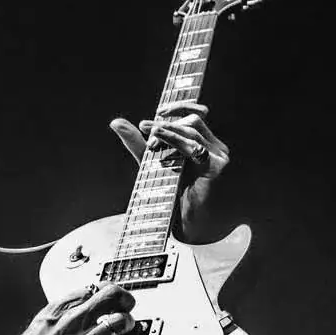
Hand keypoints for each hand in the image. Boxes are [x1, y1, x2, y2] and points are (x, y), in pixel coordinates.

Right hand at [0, 282, 167, 334]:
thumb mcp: (40, 322)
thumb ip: (62, 308)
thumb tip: (84, 297)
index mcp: (59, 310)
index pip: (90, 289)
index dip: (105, 290)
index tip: (112, 296)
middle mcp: (71, 323)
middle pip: (108, 297)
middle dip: (124, 298)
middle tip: (128, 305)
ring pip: (117, 324)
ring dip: (129, 324)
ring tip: (130, 328)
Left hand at [109, 100, 229, 240]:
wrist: (188, 228)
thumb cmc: (171, 199)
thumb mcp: (151, 165)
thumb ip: (137, 144)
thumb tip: (116, 122)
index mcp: (205, 144)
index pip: (198, 114)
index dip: (181, 106)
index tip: (159, 110)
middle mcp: (215, 148)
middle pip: (193, 121)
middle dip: (166, 123)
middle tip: (144, 128)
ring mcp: (219, 156)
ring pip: (193, 131)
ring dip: (167, 132)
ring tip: (149, 137)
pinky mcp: (216, 167)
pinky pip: (195, 148)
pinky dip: (174, 143)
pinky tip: (158, 144)